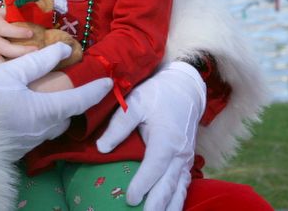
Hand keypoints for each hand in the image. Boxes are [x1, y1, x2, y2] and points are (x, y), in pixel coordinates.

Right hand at [0, 7, 35, 65]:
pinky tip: (20, 69)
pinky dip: (7, 70)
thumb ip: (14, 14)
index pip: (6, 30)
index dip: (19, 32)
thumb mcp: (0, 12)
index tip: (31, 33)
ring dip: (14, 64)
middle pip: (6, 49)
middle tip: (36, 50)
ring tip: (29, 63)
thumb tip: (35, 13)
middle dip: (22, 51)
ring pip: (0, 62)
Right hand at [0, 43, 111, 159]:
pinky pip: (36, 132)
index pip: (80, 101)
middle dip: (73, 103)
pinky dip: (39, 119)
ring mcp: (29, 142)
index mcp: (46, 111)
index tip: (108, 83)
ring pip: (51, 126)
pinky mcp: (17, 147)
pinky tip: (24, 110)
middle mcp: (43, 130)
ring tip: (47, 96)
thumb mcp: (11, 73)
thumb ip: (39, 61)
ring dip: (54, 112)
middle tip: (72, 87)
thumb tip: (63, 49)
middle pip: (66, 116)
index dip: (96, 91)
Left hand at [96, 61, 205, 210]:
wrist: (184, 89)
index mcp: (166, 139)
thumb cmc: (157, 94)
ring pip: (179, 190)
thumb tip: (101, 147)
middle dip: (156, 205)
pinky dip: (176, 201)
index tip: (130, 199)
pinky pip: (183, 186)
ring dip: (169, 207)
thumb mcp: (135, 102)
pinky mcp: (186, 162)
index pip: (154, 167)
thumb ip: (119, 125)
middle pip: (168, 185)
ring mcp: (185, 159)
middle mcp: (179, 153)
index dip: (143, 184)